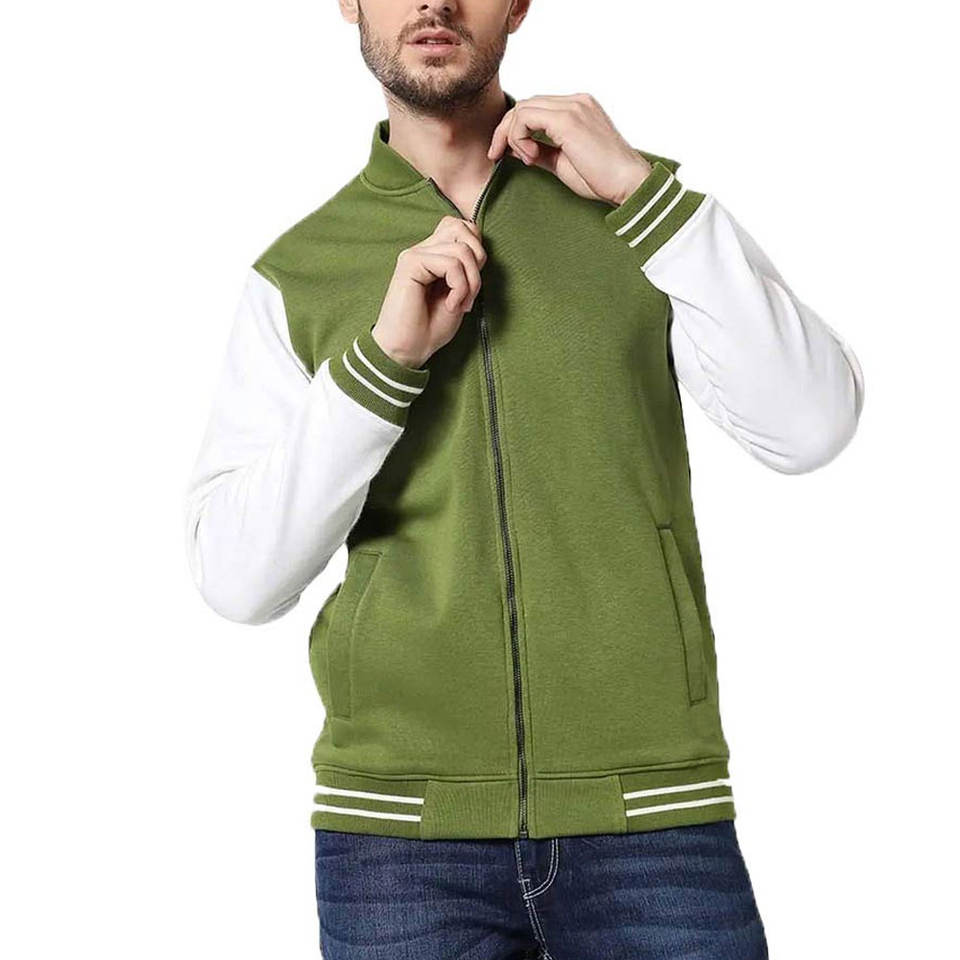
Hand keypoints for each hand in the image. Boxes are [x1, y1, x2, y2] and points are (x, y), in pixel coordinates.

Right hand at [372, 216, 486, 367]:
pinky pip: (451, 264)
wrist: (408, 350)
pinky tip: (450, 305)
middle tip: (470, 294)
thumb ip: (467, 269)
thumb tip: (480, 250)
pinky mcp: (411, 263)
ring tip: (460, 304)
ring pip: (462, 250)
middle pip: (464, 229)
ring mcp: (416, 254)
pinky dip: (459, 288)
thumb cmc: (430, 327)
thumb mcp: (460, 294)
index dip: (478, 249)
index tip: (473, 285)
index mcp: (434, 254)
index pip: (463, 227)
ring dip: (470, 282)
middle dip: (478, 263)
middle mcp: (423, 249)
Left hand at [487, 93, 652, 206]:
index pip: (535, 108)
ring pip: (522, 109)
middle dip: (504, 131)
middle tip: (497, 156)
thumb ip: (542, 151)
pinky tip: (531, 158)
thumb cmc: (602, 179)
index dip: (514, 129)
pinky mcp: (568, 119)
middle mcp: (576, 101)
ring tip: (528, 160)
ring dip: (512, 136)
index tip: (505, 154)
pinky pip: (525, 118)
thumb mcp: (563, 162)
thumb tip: (517, 150)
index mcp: (578, 108)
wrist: (628, 185)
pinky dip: (519, 138)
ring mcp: (573, 107)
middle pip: (525, 105)